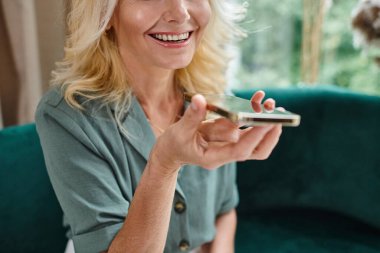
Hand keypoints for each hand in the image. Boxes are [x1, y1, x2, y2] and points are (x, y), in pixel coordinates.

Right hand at [150, 91, 281, 173]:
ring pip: (255, 140)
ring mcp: (229, 147)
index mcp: (213, 158)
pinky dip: (253, 116)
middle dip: (269, 134)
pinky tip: (257, 99)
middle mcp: (225, 154)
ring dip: (264, 122)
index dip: (255, 136)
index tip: (268, 121)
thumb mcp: (178, 132)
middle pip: (256, 151)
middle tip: (277, 115)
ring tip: (269, 102)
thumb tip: (200, 99)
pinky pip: (247, 130)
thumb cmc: (173, 144)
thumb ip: (191, 117)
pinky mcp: (229, 138)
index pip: (240, 150)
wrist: (170, 153)